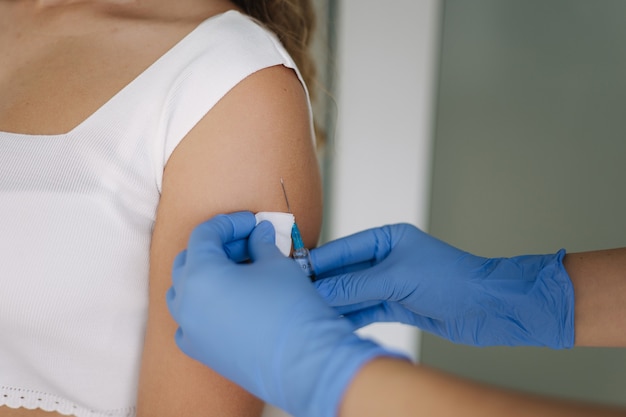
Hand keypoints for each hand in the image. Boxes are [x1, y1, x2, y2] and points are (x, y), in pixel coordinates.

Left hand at [166, 212, 397, 416]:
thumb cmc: (290, 311)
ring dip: (207, 275)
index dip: (229, 223)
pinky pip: (191, 321)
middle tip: (247, 243)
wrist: (304, 361)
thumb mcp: (276, 265)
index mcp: (201, 275)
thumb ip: (260, 244)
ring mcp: (190, 330)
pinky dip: (204, 306)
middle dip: (218, 247)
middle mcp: (186, 303)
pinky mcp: (201, 350)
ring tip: (238, 271)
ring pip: (185, 291)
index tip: (250, 222)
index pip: (204, 235)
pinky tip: (230, 303)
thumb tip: (258, 235)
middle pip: (190, 260)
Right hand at [310, 223, 574, 347]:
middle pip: (345, 272)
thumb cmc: (451, 279)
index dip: (317, 261)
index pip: (343, 249)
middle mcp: (387, 259)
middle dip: (322, 285)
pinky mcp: (398, 305)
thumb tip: (320, 291)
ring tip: (307, 312)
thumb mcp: (397, 279)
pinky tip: (332, 323)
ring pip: (353, 293)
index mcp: (387, 238)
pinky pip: (366, 309)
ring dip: (334, 303)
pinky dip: (350, 317)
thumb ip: (356, 285)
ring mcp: (392, 283)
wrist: (489, 307)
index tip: (292, 270)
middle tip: (295, 296)